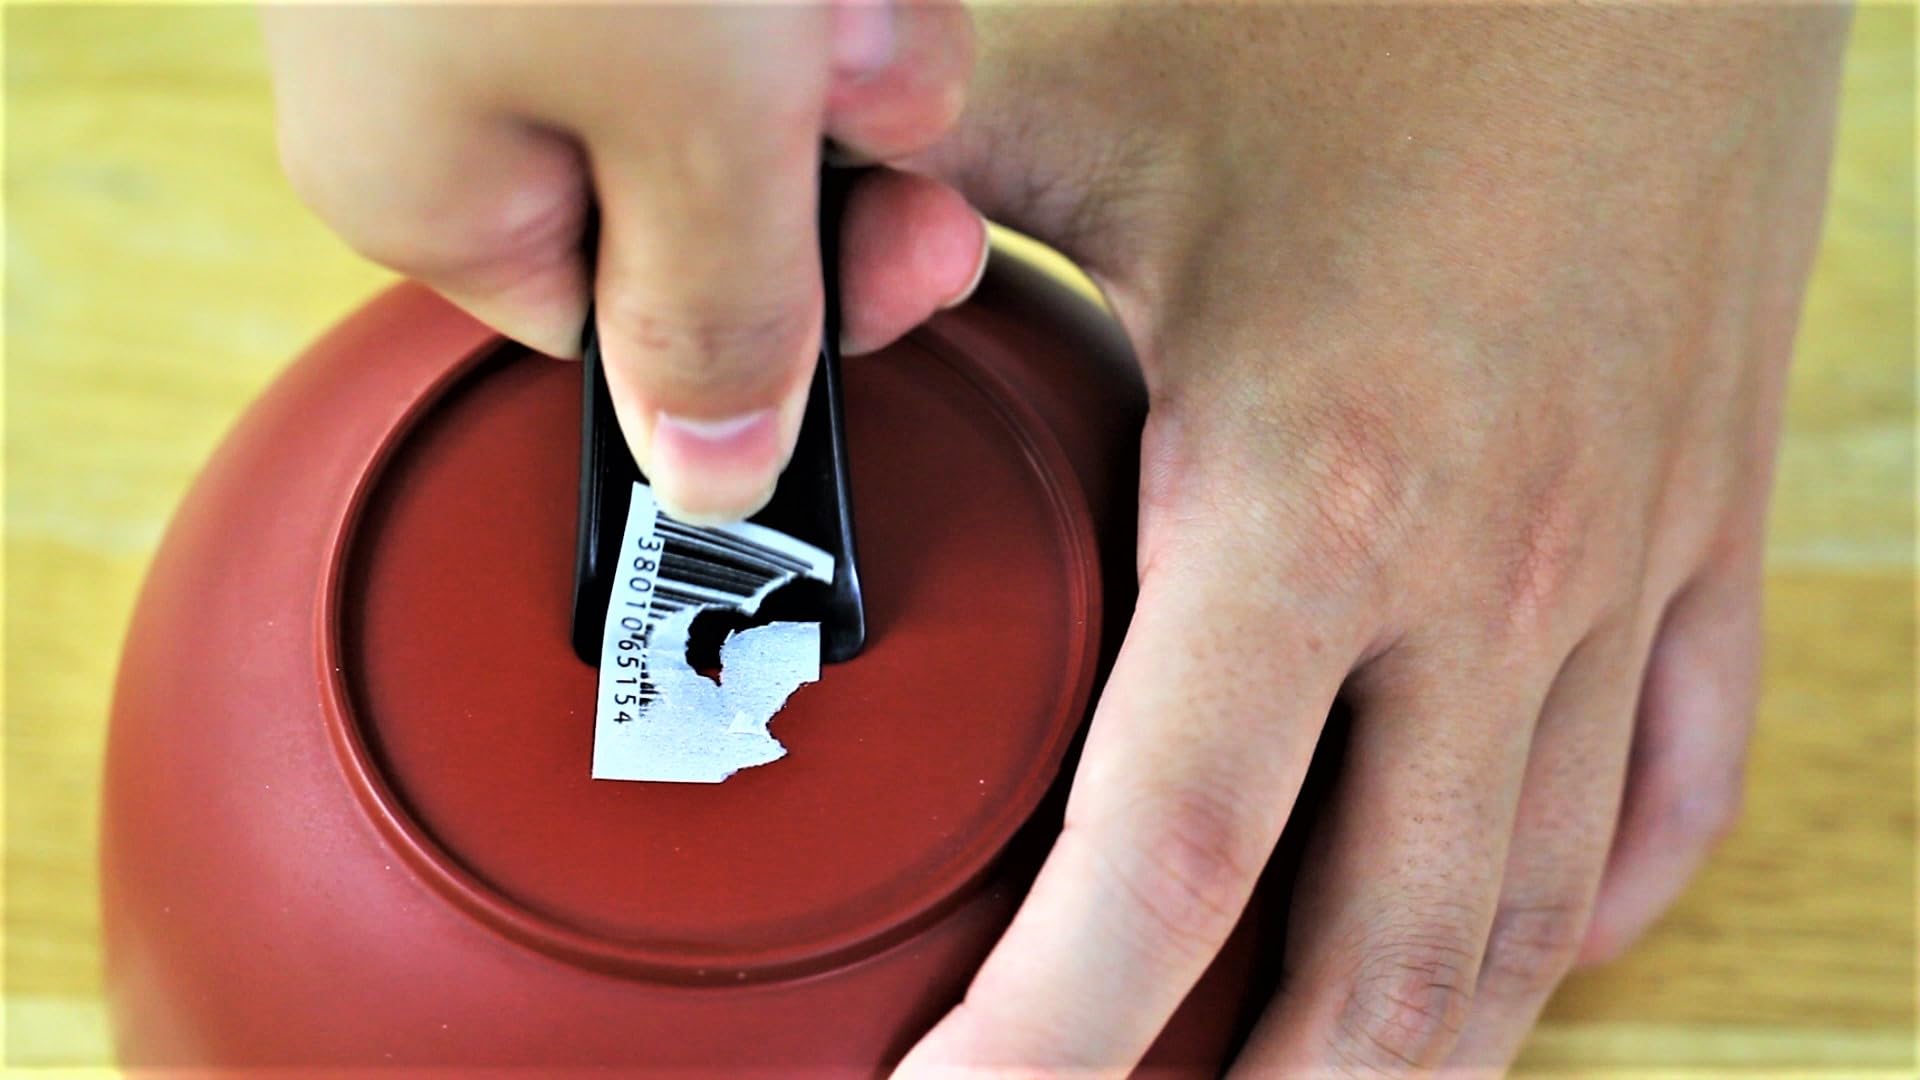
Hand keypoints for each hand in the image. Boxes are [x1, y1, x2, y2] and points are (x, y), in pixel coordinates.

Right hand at [263, 2, 987, 522]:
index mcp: (435, 186)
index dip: (791, 310)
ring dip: (837, 23)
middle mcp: (459, 86)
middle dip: (835, 130)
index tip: (911, 254)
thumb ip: (715, 315)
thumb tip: (713, 491)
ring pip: (755, 61)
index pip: (636, 337)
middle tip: (862, 60)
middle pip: (716, 191)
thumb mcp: (681, 116)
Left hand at [893, 4, 1849, 1071]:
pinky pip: (1674, 791)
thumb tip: (761, 283)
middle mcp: (1492, 584)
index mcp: (1316, 497)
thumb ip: (900, 187)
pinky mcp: (1711, 531)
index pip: (1162, 867)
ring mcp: (1627, 573)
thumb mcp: (1098, 84)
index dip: (1045, 1047)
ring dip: (1415, 1060)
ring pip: (1536, 917)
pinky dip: (1587, 909)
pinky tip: (1513, 953)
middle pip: (1379, 972)